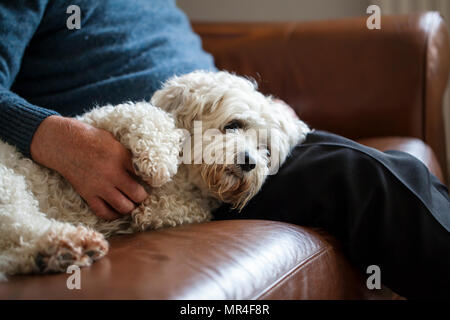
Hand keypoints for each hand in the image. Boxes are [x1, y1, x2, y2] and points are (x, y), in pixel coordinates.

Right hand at [30, 115, 148, 219]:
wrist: (64, 143)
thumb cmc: (92, 139)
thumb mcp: (115, 141)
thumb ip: (128, 155)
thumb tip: (146, 166)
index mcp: (121, 157)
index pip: (145, 174)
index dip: (152, 179)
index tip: (152, 181)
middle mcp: (112, 174)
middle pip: (138, 195)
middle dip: (143, 196)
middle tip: (142, 194)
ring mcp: (100, 186)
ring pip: (124, 207)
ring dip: (131, 206)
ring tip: (131, 202)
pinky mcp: (88, 194)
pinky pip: (104, 213)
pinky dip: (114, 214)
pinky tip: (117, 209)